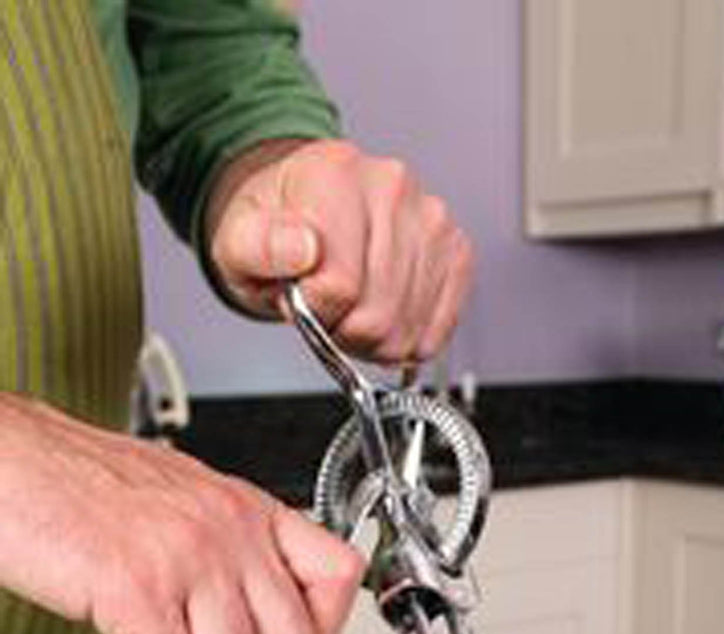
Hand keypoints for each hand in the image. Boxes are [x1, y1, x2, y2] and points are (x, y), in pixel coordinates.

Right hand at [0, 395, 363, 633]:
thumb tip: (259, 613)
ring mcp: (188, 559)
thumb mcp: (180, 500)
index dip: (322, 625)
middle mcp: (229, 531)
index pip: (340, 574)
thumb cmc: (73, 482)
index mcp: (247, 509)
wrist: (4, 458)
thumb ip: (230, 549)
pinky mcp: (138, 589)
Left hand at [204, 138, 472, 364]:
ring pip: (407, 329)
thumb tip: (302, 249)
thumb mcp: (237, 242)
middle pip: (377, 314)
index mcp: (334, 173)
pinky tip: (385, 312)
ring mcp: (432, 218)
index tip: (301, 297)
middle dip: (344, 330)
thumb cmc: (276, 232)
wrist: (307, 215)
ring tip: (352, 307)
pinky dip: (407, 338)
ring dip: (374, 339)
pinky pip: (436, 330)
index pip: (340, 286)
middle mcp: (391, 187)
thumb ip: (258, 247)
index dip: (315, 312)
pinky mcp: (456, 250)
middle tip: (326, 306)